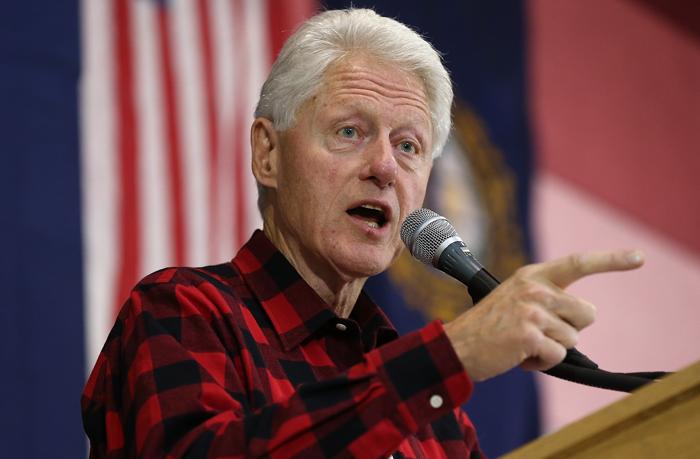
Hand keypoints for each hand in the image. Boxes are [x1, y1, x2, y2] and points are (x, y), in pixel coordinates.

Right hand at [443, 250, 643, 380]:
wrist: (457, 345)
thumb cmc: (489, 327)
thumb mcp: (516, 299)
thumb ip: (547, 299)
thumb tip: (584, 319)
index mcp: (532, 275)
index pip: (578, 263)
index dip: (611, 260)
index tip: (638, 258)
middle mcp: (534, 288)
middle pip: (587, 313)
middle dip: (570, 329)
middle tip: (538, 332)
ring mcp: (531, 310)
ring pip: (573, 339)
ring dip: (552, 348)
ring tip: (523, 343)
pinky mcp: (528, 334)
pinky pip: (557, 356)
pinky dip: (542, 363)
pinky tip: (519, 355)